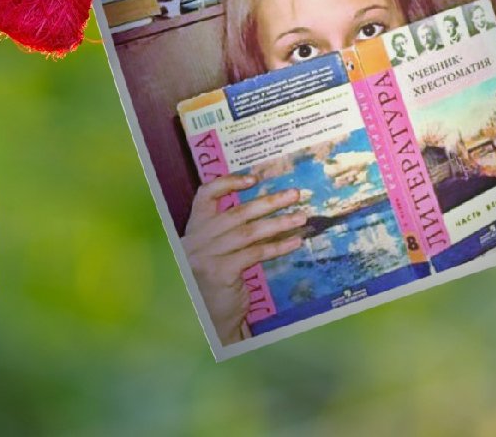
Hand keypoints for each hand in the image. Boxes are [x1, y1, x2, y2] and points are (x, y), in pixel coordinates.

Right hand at [181, 175, 305, 344]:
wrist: (208, 317)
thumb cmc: (217, 281)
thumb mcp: (216, 250)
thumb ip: (229, 231)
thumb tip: (266, 207)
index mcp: (194, 228)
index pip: (205, 194)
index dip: (228, 183)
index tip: (254, 179)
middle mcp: (197, 238)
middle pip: (237, 212)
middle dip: (269, 201)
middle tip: (295, 194)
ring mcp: (207, 255)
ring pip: (250, 232)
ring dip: (279, 223)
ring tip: (301, 217)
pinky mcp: (221, 271)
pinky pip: (255, 253)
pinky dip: (277, 247)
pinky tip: (294, 242)